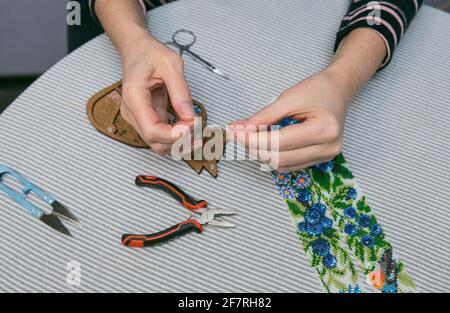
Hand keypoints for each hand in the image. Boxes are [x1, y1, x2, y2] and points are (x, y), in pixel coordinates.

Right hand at [120, 34, 194, 154]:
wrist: (137, 51)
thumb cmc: (150, 54)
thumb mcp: (171, 64)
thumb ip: (181, 91)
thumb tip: (190, 116)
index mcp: (134, 97)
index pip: (152, 130)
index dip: (174, 135)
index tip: (193, 125)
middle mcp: (132, 112)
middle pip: (155, 142)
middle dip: (180, 141)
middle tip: (199, 127)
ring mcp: (137, 118)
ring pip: (158, 144)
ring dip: (179, 143)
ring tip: (197, 130)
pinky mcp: (146, 119)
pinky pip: (161, 136)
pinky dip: (176, 137)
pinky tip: (190, 129)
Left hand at [230, 67, 352, 171]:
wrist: (338, 90)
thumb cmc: (318, 90)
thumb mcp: (288, 98)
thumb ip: (263, 117)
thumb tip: (239, 129)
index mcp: (324, 129)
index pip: (279, 142)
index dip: (252, 140)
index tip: (234, 133)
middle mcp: (328, 147)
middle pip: (279, 158)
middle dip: (254, 148)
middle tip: (238, 134)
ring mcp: (325, 156)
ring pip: (282, 165)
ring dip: (262, 154)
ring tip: (251, 137)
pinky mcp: (319, 159)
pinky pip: (289, 165)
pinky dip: (273, 156)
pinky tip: (265, 143)